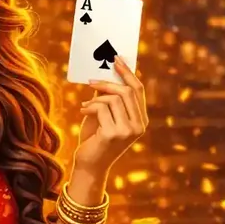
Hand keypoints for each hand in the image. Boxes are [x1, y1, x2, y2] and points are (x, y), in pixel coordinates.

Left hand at [73, 57, 146, 177]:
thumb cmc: (96, 138)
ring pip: (114, 99)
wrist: (89, 164)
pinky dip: (89, 106)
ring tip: (86, 104)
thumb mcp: (104, 115)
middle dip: (108, 83)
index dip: (127, 73)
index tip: (116, 59)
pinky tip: (82, 111)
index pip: (138, 90)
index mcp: (141, 120)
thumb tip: (106, 74)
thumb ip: (109, 98)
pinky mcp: (114, 134)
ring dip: (97, 98)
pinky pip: (102, 108)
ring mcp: (128, 131)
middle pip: (127, 92)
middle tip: (91, 81)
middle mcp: (139, 126)